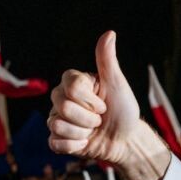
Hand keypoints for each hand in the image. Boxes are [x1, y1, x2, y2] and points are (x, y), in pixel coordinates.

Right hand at [47, 32, 169, 179]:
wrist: (126, 140)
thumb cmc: (123, 110)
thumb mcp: (118, 85)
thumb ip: (107, 61)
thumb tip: (110, 33)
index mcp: (73, 83)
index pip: (71, 87)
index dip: (91, 100)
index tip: (104, 103)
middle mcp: (61, 98)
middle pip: (63, 107)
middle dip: (88, 118)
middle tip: (99, 118)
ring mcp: (57, 118)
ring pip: (58, 125)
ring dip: (83, 132)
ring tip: (92, 130)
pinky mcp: (57, 139)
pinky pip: (55, 142)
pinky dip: (74, 146)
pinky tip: (85, 142)